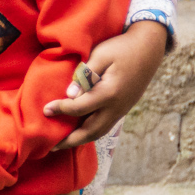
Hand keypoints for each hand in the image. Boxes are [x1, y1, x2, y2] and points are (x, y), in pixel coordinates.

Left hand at [42, 20, 166, 149]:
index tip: (45, 110)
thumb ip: (84, 75)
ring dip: (80, 140)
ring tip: (62, 144)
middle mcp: (117, 106)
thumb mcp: (100, 55)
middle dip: (70, 140)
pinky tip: (78, 132)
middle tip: (50, 146)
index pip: (79, 108)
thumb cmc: (121, 48)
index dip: (60, 109)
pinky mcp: (123, 108)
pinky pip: (105, 126)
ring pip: (100, 132)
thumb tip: (69, 95)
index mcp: (110, 92)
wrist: (149, 48)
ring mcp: (122, 109)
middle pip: (91, 131)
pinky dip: (90, 133)